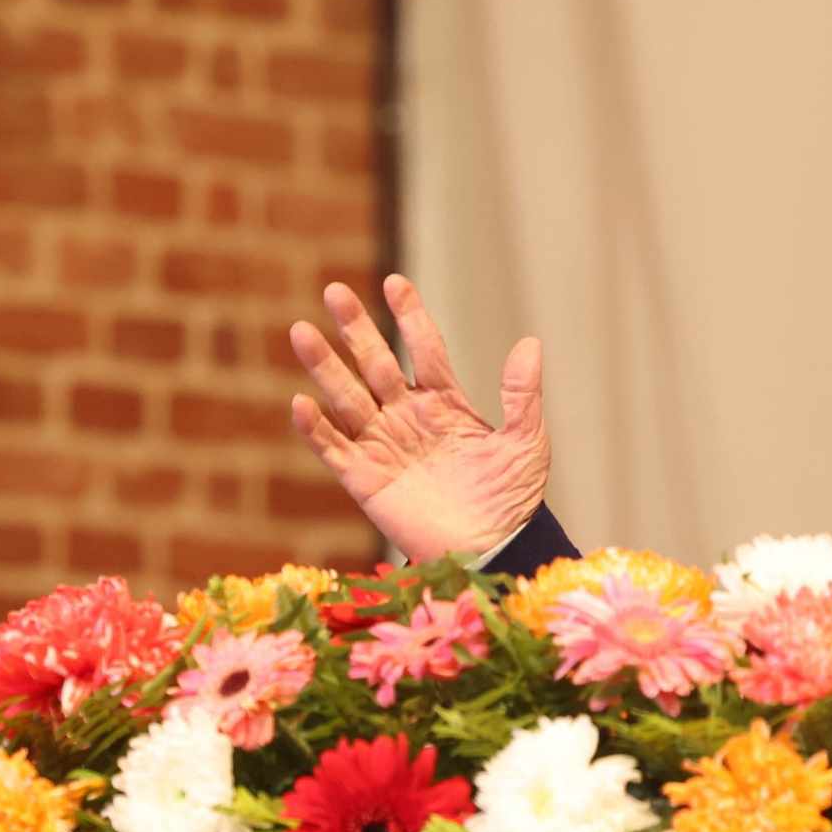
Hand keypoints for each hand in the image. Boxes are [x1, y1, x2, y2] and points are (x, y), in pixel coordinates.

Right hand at [288, 274, 550, 562]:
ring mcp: (383, 445)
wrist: (492, 548)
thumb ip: (522, 395)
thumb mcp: (525, 441)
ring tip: (302, 331)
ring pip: (347, 398)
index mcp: (445, 402)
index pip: (423, 349)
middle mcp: (408, 416)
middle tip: (334, 291)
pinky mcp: (365, 479)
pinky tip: (301, 402)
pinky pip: (334, 449)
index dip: (410, 317)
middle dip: (356, 329)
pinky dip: (316, 428)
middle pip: (376, 364)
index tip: (395, 283)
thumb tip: (530, 342)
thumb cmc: (511, 496)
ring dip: (325, 366)